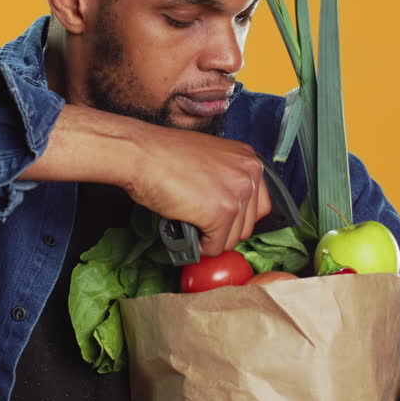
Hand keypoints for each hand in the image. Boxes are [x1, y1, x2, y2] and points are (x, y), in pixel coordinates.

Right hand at [124, 123, 271, 256]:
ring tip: (190, 221)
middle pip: (247, 225)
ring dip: (209, 238)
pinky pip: (215, 247)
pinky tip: (185, 227)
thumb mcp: (209, 159)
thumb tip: (229, 210)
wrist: (141, 153)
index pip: (258, 206)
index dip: (235, 218)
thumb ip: (226, 180)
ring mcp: (237, 194)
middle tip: (200, 222)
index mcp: (248, 159)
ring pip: (232, 239)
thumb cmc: (164, 154)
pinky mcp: (221, 213)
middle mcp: (249, 174)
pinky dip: (198, 246)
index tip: (221, 220)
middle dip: (222, 230)